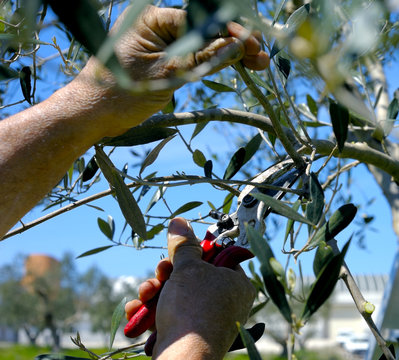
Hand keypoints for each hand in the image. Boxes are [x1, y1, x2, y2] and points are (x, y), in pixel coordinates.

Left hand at [67, 5, 269, 138]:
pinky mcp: (162, 62)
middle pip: (205, 31)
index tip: (252, 44)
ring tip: (256, 64)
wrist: (93, 116)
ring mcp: (161, 45)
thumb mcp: (167, 75)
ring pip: (202, 45)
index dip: (230, 31)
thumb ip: (203, 58)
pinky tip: (233, 65)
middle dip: (234, 43)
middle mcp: (157, 27)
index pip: (201, 21)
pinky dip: (211, 64)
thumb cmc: (120, 94)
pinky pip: (192, 59)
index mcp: (153, 18)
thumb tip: (237, 44)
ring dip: (227, 54)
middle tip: (260, 57)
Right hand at [125, 217, 254, 359]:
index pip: (217, 257)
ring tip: (146, 293)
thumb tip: (180, 221)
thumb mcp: (188, 268)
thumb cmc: (193, 309)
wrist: (182, 359)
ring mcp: (207, 319)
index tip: (180, 251)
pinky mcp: (189, 333)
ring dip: (155, 290)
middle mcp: (225, 302)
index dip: (196, 251)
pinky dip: (153, 309)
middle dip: (168, 273)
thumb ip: (184, 245)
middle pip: (193, 275)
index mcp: (236, 283)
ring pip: (177, 293)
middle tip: (161, 272)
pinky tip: (137, 309)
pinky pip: (171, 313)